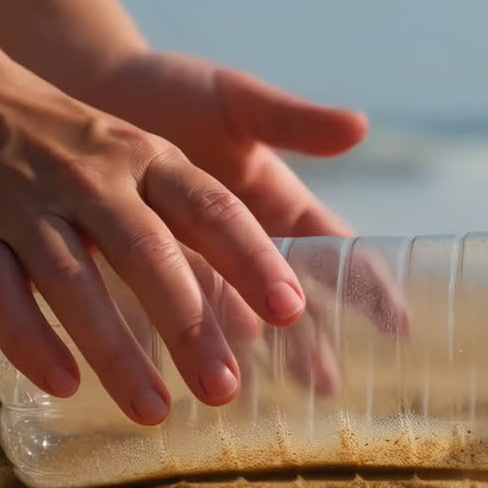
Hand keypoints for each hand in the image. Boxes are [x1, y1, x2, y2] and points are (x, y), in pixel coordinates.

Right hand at [0, 55, 309, 424]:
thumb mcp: (141, 158)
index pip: (211, 209)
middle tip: (225, 389)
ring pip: (74, 281)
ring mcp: (26, 205)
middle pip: (147, 254)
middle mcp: (91, 179)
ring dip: (115, 350)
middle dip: (189, 324)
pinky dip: (31, 340)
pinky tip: (64, 385)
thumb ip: (197, 222)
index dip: (253, 259)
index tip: (292, 311)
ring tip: (154, 412)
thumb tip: (262, 308)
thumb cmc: (72, 149)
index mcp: (146, 159)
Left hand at [82, 53, 409, 394]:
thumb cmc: (169, 88)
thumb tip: (359, 125)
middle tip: (328, 386)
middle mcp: (242, 243)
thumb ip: (291, 120)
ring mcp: (195, 264)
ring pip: (233, 321)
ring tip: (264, 399)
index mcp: (277, 202)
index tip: (399, 324)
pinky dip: (179, 352)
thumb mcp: (234, 100)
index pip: (336, 251)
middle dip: (311, 342)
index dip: (368, 286)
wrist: (88, 88)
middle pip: (289, 302)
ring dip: (251, 360)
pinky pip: (164, 322)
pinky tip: (185, 384)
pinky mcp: (141, 276)